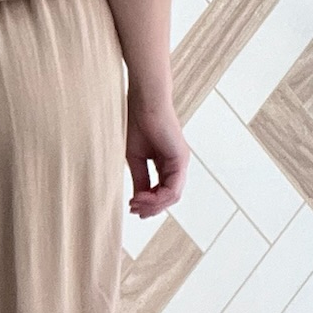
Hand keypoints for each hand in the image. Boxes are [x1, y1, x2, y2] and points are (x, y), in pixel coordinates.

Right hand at [126, 89, 187, 216]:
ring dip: (153, 205)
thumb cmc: (137, 123)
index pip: (161, 192)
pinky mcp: (180, 160)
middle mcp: (177, 165)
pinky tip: (142, 197)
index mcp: (167, 164)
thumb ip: (140, 178)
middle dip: (151, 207)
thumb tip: (139, 199)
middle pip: (168, 198)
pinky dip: (157, 197)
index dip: (147, 203)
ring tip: (136, 203)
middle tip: (134, 210)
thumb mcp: (135, 158)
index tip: (131, 206)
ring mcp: (181, 163)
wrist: (144, 102)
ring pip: (172, 196)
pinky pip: (172, 188)